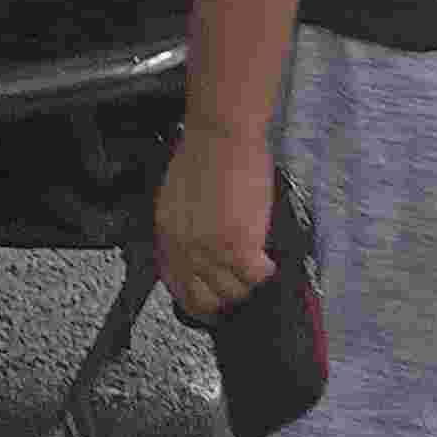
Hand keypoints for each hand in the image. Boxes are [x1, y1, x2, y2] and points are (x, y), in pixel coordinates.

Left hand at [156, 124, 277, 322]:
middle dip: (223, 298)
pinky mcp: (240, 244)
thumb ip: (184, 227)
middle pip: (205, 297)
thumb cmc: (204, 150)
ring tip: (255, 267)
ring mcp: (212, 249)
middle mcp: (186, 246)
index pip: (175, 285)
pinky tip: (268, 258)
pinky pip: (258, 276)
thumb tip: (198, 249)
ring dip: (247, 282)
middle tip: (237, 287)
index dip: (194, 300)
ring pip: (234, 291)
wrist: (221, 132)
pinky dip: (267, 270)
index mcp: (168, 233)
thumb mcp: (178, 194)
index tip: (208, 303)